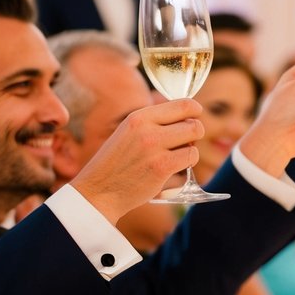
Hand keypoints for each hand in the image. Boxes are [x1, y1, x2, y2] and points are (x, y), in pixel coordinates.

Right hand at [70, 99, 203, 223]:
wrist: (99, 190)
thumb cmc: (118, 163)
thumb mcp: (129, 132)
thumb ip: (155, 123)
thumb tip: (190, 116)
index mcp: (139, 116)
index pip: (183, 104)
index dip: (195, 111)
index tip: (194, 118)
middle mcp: (146, 128)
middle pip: (194, 124)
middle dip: (194, 134)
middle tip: (183, 144)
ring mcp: (153, 147)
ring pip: (194, 142)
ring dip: (190, 151)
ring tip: (175, 158)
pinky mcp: (161, 166)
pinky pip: (190, 158)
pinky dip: (187, 165)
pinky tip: (173, 170)